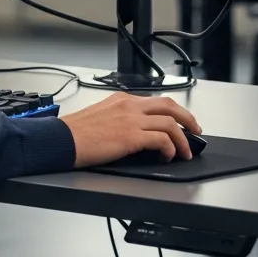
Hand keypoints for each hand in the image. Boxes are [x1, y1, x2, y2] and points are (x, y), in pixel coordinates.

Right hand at [61, 92, 201, 167]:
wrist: (61, 140)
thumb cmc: (74, 133)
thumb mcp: (99, 116)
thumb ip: (119, 118)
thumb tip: (134, 133)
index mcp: (121, 99)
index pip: (154, 101)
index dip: (172, 113)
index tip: (179, 122)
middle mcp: (129, 105)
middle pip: (169, 106)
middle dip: (188, 118)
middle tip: (196, 131)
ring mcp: (131, 119)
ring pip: (171, 122)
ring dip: (183, 139)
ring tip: (185, 152)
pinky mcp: (131, 135)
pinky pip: (162, 139)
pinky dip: (170, 149)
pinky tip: (167, 157)